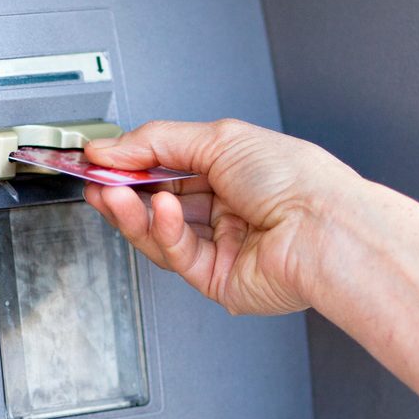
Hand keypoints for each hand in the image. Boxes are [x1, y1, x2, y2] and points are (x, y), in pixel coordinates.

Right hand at [82, 120, 362, 316]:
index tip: (97, 159)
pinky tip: (160, 210)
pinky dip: (163, 231)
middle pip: (158, 202)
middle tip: (94, 180)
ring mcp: (223, 246)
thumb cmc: (297, 181)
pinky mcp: (218, 279)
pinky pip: (178, 255)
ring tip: (113, 194)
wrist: (324, 229)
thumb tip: (111, 148)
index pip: (168, 168)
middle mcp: (228, 210)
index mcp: (233, 172)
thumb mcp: (219, 139)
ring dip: (134, 212)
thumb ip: (157, 142)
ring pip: (160, 233)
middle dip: (123, 191)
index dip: (130, 165)